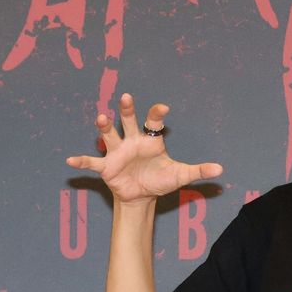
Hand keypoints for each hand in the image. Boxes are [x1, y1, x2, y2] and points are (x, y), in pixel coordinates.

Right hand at [66, 93, 222, 204]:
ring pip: (109, 135)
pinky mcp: (106, 167)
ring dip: (104, 127)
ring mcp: (117, 152)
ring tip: (101, 118)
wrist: (142, 195)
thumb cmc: (160, 179)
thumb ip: (198, 171)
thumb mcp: (180, 175)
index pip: (153, 122)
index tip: (163, 108)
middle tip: (126, 96)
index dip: (157, 114)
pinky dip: (82, 162)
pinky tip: (70, 161)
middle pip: (128, 120)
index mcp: (150, 140)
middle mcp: (131, 141)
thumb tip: (221, 169)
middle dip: (126, 109)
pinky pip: (92, 163)